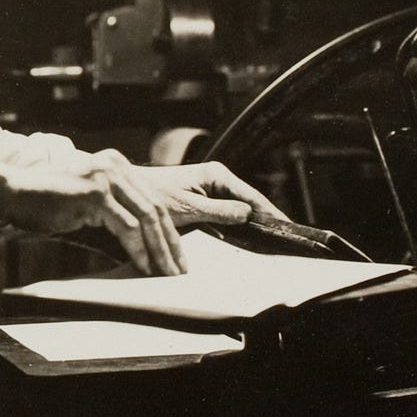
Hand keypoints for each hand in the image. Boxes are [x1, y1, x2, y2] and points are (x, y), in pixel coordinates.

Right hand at [0, 149, 185, 275]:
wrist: (14, 191)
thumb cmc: (46, 201)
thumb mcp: (87, 202)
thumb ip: (113, 212)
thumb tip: (140, 244)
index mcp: (116, 163)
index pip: (152, 199)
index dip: (167, 229)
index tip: (176, 255)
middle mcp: (115, 165)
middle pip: (155, 207)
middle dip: (170, 242)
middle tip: (180, 269)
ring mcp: (106, 177)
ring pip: (146, 218)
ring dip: (159, 250)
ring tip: (166, 273)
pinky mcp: (95, 193)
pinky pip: (126, 227)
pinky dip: (138, 250)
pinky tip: (143, 266)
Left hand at [128, 160, 288, 228]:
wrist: (130, 194)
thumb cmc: (153, 195)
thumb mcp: (187, 207)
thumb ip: (218, 211)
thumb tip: (247, 213)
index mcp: (216, 174)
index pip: (251, 196)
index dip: (270, 212)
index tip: (286, 227)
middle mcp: (217, 178)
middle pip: (249, 202)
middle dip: (266, 219)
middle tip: (286, 239)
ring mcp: (212, 189)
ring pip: (240, 209)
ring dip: (254, 224)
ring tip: (273, 241)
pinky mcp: (205, 200)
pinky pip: (228, 213)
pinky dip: (238, 225)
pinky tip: (249, 237)